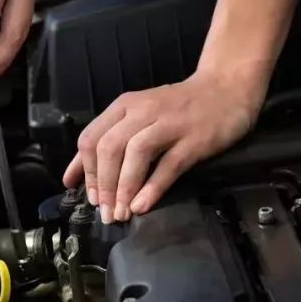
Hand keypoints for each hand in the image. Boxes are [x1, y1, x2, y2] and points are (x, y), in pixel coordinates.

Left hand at [62, 68, 264, 222]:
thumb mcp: (138, 114)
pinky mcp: (194, 140)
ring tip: (121, 213)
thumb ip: (110, 139)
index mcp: (125, 106)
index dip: (85, 171)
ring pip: (136, 153)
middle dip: (103, 184)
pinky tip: (142, 205)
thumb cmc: (177, 106)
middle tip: (105, 212)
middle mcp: (143, 111)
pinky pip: (168, 164)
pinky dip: (152, 187)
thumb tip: (75, 176)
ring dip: (124, 187)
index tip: (88, 198)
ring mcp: (169, 124)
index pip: (92, 137)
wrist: (225, 88)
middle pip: (110, 147)